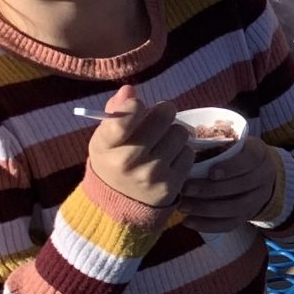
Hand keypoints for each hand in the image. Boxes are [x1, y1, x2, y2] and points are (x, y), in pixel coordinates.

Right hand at [83, 84, 190, 209]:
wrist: (119, 203)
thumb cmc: (113, 161)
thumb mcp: (105, 138)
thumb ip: (116, 112)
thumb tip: (129, 90)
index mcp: (105, 146)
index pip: (122, 120)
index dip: (134, 107)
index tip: (138, 106)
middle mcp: (127, 161)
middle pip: (163, 117)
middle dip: (163, 113)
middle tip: (158, 119)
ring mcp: (151, 174)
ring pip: (180, 133)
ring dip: (174, 133)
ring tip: (162, 142)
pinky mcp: (171, 185)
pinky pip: (189, 152)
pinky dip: (181, 152)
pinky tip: (168, 159)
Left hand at [175, 134, 280, 231]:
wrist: (257, 171)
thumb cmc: (234, 153)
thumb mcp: (230, 143)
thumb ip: (214, 145)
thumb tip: (186, 151)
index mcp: (259, 154)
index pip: (249, 160)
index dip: (231, 168)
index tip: (210, 173)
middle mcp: (264, 176)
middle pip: (241, 186)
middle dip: (211, 190)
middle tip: (186, 189)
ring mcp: (258, 198)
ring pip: (236, 208)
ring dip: (207, 209)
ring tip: (183, 207)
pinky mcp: (249, 215)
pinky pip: (231, 224)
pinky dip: (209, 225)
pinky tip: (189, 222)